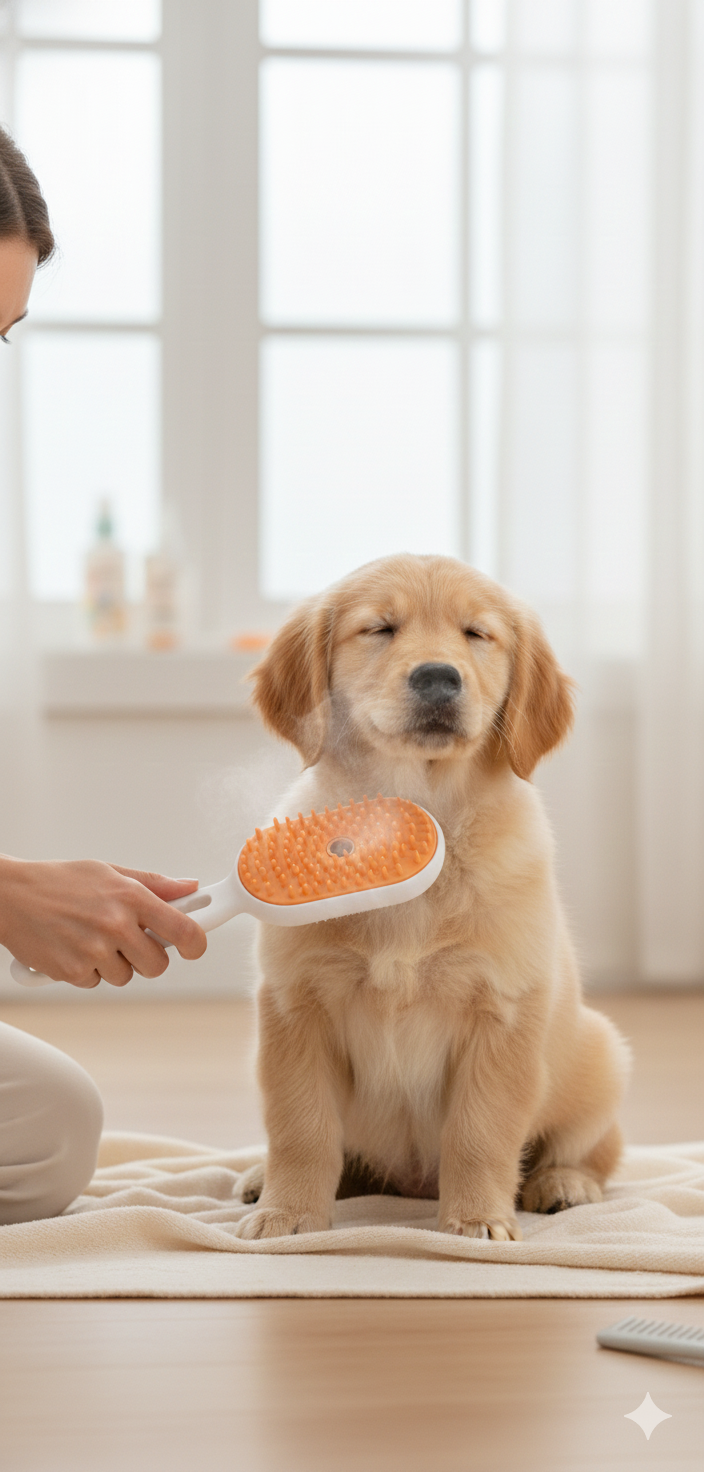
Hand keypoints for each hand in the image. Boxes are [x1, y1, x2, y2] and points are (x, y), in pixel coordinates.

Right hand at [0, 857, 206, 987]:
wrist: (10, 896)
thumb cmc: (58, 881)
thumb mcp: (108, 872)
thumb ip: (153, 884)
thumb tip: (189, 888)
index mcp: (130, 897)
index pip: (183, 930)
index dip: (196, 943)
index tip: (195, 946)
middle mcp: (116, 925)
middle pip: (158, 964)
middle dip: (148, 957)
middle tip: (129, 941)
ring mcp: (94, 951)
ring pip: (127, 976)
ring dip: (114, 964)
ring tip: (91, 938)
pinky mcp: (73, 972)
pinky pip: (97, 982)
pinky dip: (88, 970)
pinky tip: (73, 947)